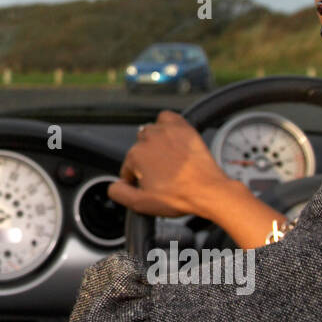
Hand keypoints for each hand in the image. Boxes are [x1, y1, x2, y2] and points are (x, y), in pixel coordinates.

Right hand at [108, 110, 234, 218]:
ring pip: (150, 132)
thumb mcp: (141, 204)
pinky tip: (170, 137)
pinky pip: (167, 117)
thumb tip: (114, 185)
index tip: (147, 185)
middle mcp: (148, 139)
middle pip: (138, 149)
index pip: (128, 167)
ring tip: (167, 159)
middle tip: (160, 175)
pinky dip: (165, 124)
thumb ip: (119, 193)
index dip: (136, 179)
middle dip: (146, 161)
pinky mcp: (183, 128)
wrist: (208, 191)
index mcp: (135, 155)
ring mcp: (166, 131)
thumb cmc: (179, 196)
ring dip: (154, 144)